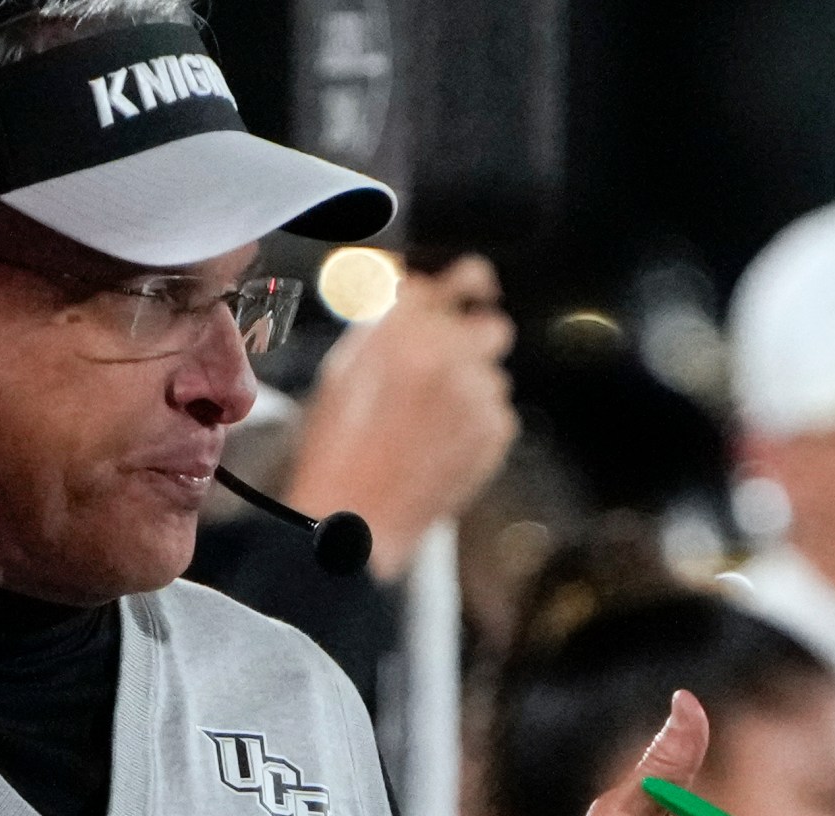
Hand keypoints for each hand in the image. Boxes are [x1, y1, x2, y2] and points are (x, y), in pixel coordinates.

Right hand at [280, 255, 517, 579]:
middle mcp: (448, 353)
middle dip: (475, 343)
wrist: (354, 517)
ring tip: (429, 425)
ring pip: (494, 375)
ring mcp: (477, 394)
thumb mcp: (343, 369)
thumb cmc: (336, 448)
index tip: (477, 286)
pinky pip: (498, 413)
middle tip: (450, 366)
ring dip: (471, 390)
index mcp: (405, 328)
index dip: (472, 281)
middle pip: (493, 327)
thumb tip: (416, 291)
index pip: (464, 279)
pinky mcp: (494, 432)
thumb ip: (387, 322)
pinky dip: (476, 426)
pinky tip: (439, 446)